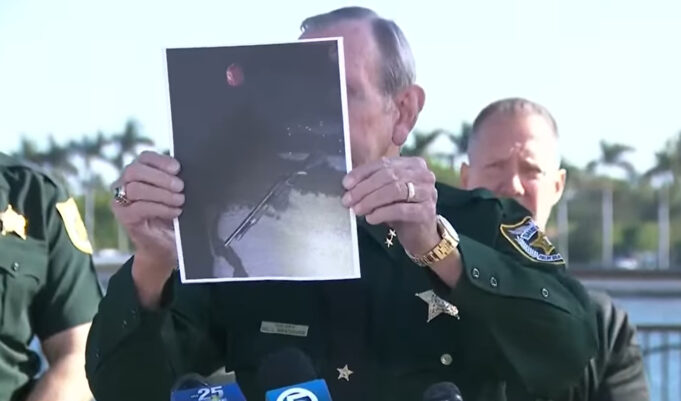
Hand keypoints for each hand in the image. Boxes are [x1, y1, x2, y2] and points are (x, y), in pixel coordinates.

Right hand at [111, 151, 183, 305]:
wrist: (166, 245)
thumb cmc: (173, 215)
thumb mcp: (177, 194)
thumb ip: (177, 181)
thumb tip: (190, 171)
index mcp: (140, 172)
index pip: (145, 157)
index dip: (161, 161)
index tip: (178, 169)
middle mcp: (125, 183)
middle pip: (136, 170)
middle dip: (161, 178)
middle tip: (180, 187)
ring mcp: (121, 200)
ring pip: (136, 188)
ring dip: (162, 194)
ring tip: (180, 201)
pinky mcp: (123, 216)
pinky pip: (139, 207)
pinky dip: (159, 208)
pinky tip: (174, 212)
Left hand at [342, 156, 439, 255]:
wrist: (420, 233)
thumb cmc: (401, 208)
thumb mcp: (386, 191)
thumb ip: (372, 183)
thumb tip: (348, 184)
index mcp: (412, 164)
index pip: (383, 163)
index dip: (362, 173)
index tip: (346, 184)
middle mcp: (423, 174)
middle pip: (388, 176)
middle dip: (364, 188)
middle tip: (348, 200)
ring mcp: (427, 192)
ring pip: (394, 191)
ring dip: (371, 200)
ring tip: (357, 210)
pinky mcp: (426, 211)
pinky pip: (400, 209)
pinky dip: (382, 213)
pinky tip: (370, 218)